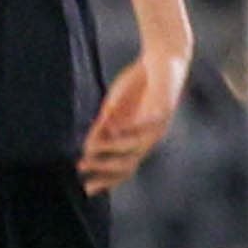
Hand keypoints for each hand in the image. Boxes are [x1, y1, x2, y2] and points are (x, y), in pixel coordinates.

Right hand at [80, 46, 191, 194]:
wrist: (161, 59)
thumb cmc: (137, 85)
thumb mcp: (114, 108)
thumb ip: (104, 126)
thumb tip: (88, 148)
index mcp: (137, 139)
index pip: (123, 168)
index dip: (106, 179)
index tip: (87, 188)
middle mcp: (150, 137)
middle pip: (130, 164)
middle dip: (105, 168)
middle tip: (83, 166)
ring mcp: (159, 125)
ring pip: (137, 146)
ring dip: (112, 148)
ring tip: (92, 147)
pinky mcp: (165, 108)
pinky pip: (149, 123)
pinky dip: (132, 127)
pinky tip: (115, 128)